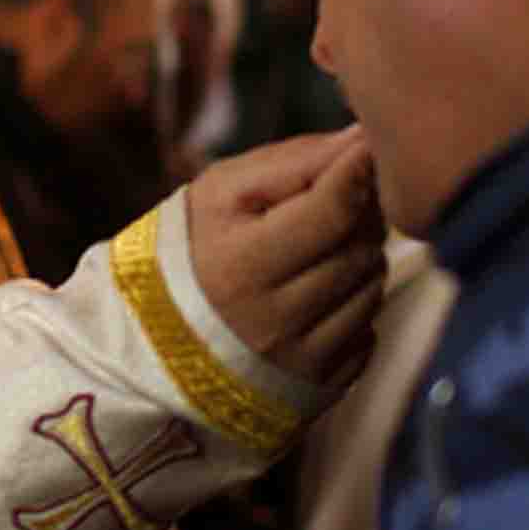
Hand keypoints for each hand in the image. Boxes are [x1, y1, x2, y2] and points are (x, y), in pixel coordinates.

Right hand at [185, 125, 384, 386]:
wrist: (156, 342)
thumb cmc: (191, 249)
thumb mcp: (220, 192)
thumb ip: (291, 162)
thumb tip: (361, 140)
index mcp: (242, 265)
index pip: (333, 209)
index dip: (359, 171)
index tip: (364, 149)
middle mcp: (276, 321)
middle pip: (361, 248)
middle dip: (360, 215)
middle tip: (336, 202)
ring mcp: (301, 362)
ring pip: (373, 288)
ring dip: (360, 259)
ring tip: (321, 250)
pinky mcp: (322, 389)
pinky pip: (369, 332)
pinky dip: (355, 306)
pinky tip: (318, 296)